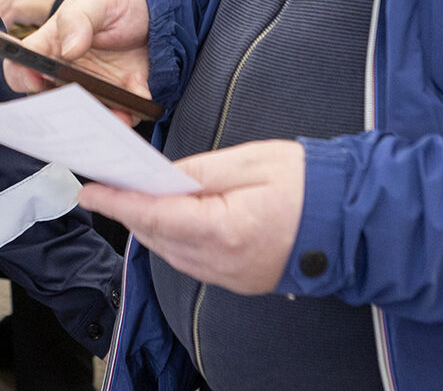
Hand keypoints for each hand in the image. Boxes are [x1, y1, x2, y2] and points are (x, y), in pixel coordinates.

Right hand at [3, 0, 149, 104]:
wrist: (154, 11)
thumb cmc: (115, 3)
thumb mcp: (96, 0)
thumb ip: (78, 19)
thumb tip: (67, 50)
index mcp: (51, 46)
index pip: (21, 65)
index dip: (21, 76)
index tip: (37, 80)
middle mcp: (68, 73)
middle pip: (50, 101)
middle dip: (59, 113)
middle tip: (75, 109)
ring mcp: (94, 87)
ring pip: (85, 116)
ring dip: (96, 121)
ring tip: (112, 116)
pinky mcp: (122, 96)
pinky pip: (120, 115)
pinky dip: (126, 117)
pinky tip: (133, 109)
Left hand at [79, 140, 306, 294]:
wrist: (353, 221)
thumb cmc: (309, 184)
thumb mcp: (250, 161)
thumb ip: (199, 171)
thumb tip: (163, 177)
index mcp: (226, 229)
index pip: (155, 215)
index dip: (118, 202)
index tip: (89, 192)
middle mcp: (224, 262)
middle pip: (158, 238)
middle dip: (128, 212)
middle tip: (106, 187)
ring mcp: (232, 277)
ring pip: (171, 253)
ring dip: (148, 227)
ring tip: (131, 198)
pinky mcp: (240, 281)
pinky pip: (191, 262)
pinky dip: (172, 240)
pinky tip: (167, 219)